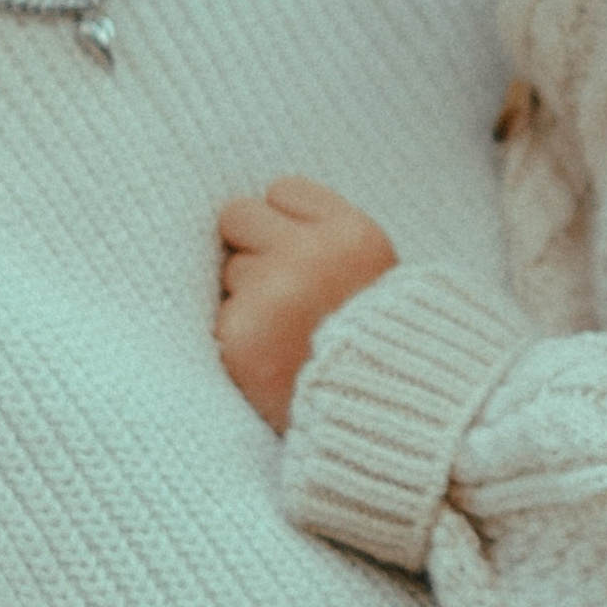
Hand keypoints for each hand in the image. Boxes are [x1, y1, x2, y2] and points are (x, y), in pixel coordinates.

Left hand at [215, 175, 398, 432]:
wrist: (384, 416)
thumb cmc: (379, 340)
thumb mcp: (375, 272)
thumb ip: (327, 237)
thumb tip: (262, 209)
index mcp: (352, 234)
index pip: (283, 189)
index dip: (287, 221)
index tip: (303, 249)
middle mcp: (311, 255)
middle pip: (239, 215)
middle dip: (252, 246)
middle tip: (283, 286)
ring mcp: (272, 294)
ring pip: (230, 268)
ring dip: (248, 293)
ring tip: (287, 328)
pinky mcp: (242, 335)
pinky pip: (222, 315)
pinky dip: (241, 334)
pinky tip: (273, 354)